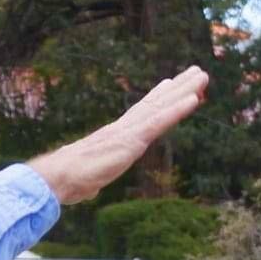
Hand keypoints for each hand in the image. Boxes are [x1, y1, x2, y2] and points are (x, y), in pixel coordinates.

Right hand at [26, 67, 209, 203]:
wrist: (57, 177)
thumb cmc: (67, 181)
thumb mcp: (87, 179)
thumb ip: (93, 179)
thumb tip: (88, 188)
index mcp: (115, 136)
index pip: (141, 114)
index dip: (157, 99)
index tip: (169, 84)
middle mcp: (123, 128)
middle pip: (155, 103)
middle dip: (177, 87)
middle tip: (196, 72)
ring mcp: (129, 132)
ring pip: (161, 106)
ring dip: (184, 90)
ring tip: (202, 75)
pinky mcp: (132, 140)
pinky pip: (159, 121)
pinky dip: (177, 109)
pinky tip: (193, 98)